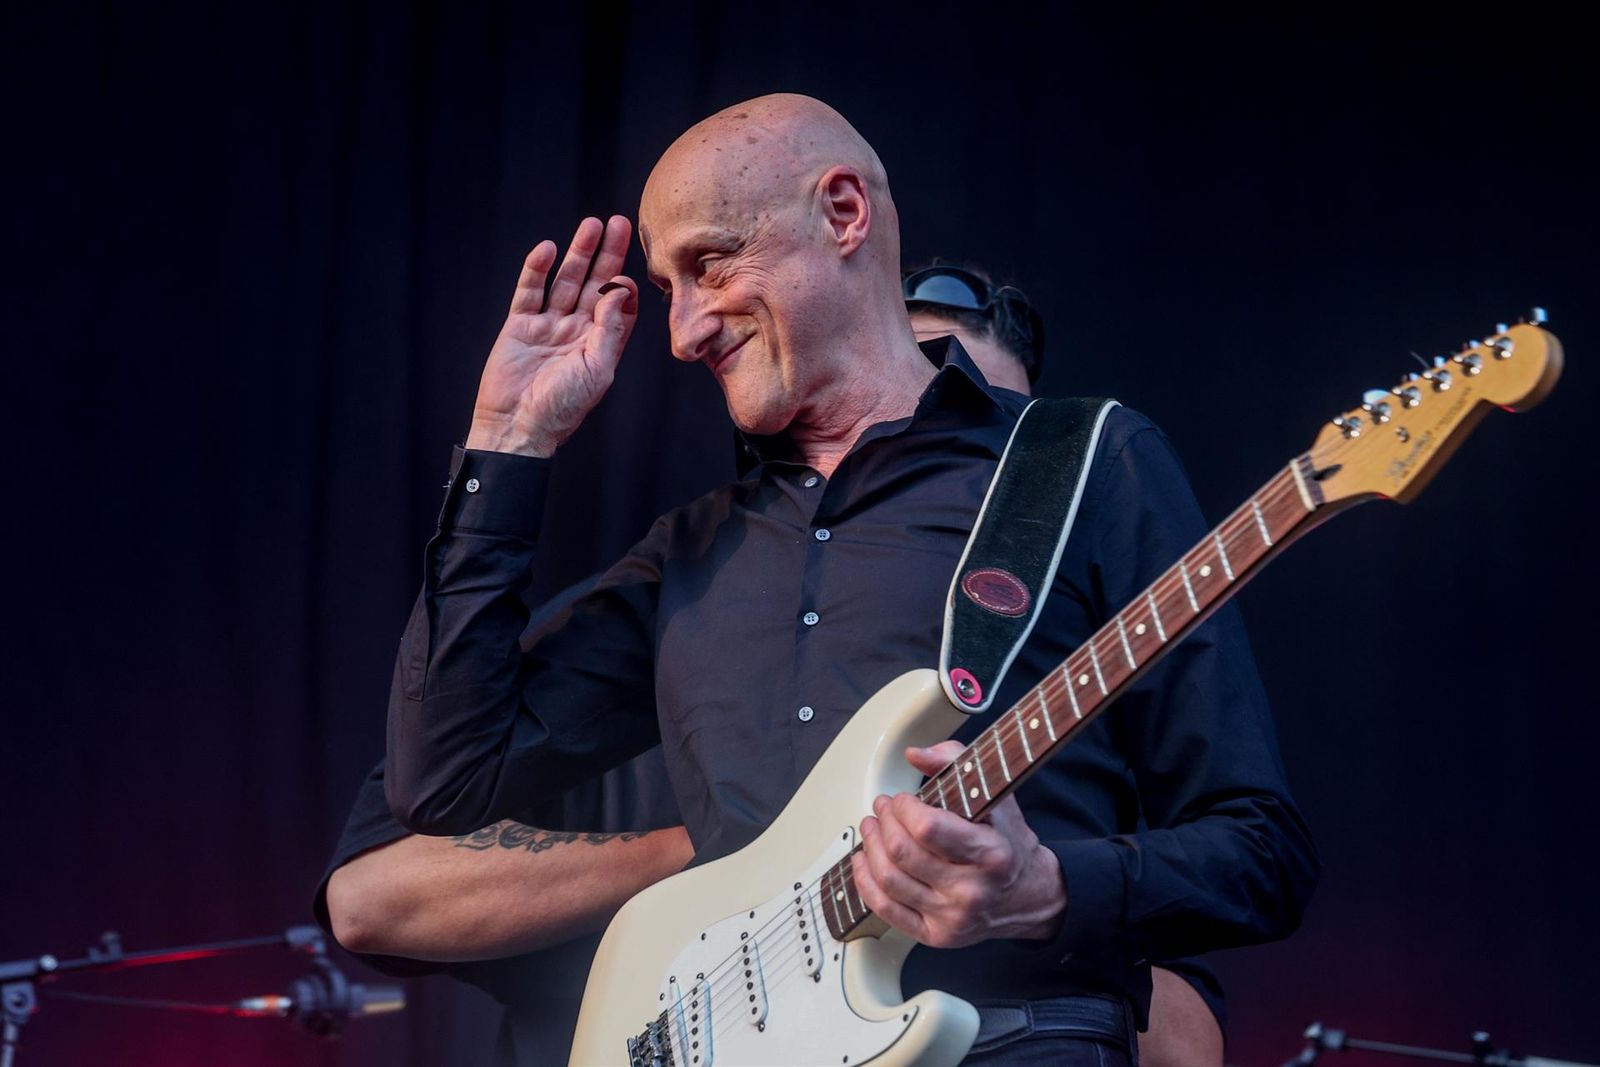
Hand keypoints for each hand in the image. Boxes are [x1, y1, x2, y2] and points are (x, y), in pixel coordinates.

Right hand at [466, 215, 639, 456]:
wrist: (518, 426)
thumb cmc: (562, 407)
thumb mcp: (597, 369)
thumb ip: (610, 329)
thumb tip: (621, 290)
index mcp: (600, 344)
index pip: (617, 305)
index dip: (624, 286)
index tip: (630, 271)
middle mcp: (576, 330)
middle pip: (593, 283)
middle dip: (607, 254)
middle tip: (619, 223)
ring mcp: (547, 325)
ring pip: (564, 281)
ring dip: (577, 254)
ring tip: (590, 225)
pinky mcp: (519, 325)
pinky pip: (530, 291)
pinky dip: (536, 270)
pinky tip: (547, 249)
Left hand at [851, 740, 1066, 948]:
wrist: (1030, 896)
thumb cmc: (1008, 842)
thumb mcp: (997, 795)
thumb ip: (955, 762)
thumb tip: (914, 755)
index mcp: (990, 854)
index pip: (928, 829)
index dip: (904, 808)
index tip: (903, 799)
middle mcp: (971, 890)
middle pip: (903, 853)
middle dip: (883, 822)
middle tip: (883, 807)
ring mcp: (952, 917)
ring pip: (889, 880)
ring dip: (869, 847)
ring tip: (871, 827)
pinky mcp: (937, 935)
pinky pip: (886, 910)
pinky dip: (865, 882)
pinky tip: (863, 860)